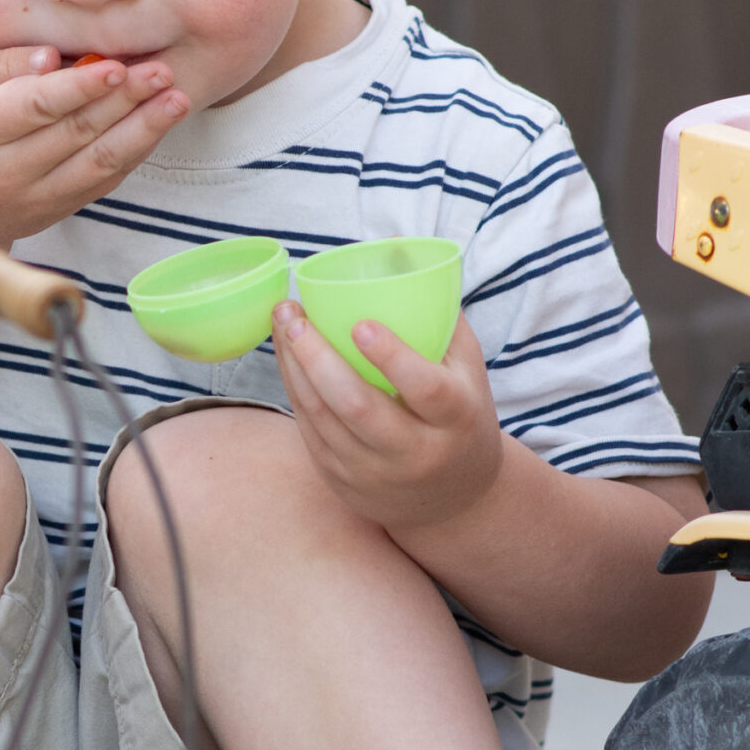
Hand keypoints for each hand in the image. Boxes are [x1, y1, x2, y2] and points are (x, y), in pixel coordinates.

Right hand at [0, 44, 188, 245]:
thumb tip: (54, 57)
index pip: (35, 108)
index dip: (79, 88)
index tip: (116, 66)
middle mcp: (5, 171)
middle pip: (75, 133)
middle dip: (125, 101)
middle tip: (162, 71)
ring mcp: (34, 197)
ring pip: (97, 163)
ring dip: (143, 130)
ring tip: (176, 100)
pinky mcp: (56, 211)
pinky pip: (102, 181)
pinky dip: (134, 153)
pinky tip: (157, 124)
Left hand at [271, 302, 504, 533]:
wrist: (454, 501)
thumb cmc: (460, 415)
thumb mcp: (467, 370)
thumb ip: (439, 315)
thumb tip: (399, 248)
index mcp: (455, 420)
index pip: (424, 388)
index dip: (392, 356)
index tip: (359, 323)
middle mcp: (415, 452)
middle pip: (357, 405)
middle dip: (317, 356)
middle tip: (294, 315)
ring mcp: (373, 472)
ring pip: (322, 417)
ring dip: (293, 367)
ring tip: (282, 323)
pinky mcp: (342, 481)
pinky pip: (309, 430)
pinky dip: (294, 389)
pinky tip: (286, 357)